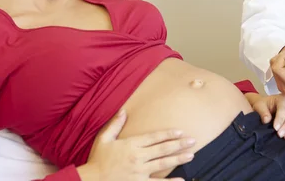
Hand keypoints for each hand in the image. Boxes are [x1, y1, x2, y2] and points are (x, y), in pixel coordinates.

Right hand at [79, 109, 195, 180]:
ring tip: (191, 155)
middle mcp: (137, 157)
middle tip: (193, 141)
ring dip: (178, 159)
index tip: (180, 131)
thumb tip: (123, 110)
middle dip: (179, 144)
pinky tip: (181, 180)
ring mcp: (139, 172)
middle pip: (162, 149)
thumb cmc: (98, 159)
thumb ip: (115, 125)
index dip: (167, 134)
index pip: (153, 137)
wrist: (91, 180)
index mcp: (131, 145)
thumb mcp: (104, 139)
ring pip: (163, 164)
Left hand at [248, 94, 284, 139]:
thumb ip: (262, 112)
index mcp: (283, 99)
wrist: (267, 107)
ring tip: (284, 137)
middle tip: (279, 134)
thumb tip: (266, 120)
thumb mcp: (259, 105)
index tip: (275, 128)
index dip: (280, 118)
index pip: (284, 108)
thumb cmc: (264, 105)